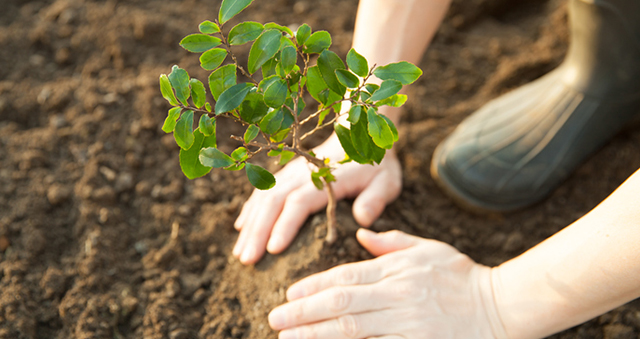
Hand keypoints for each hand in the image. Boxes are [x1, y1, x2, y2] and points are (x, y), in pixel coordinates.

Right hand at [232, 134, 401, 264]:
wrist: (360, 136)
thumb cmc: (375, 166)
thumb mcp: (386, 181)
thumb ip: (375, 199)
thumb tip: (362, 219)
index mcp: (325, 178)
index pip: (299, 202)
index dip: (285, 225)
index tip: (273, 250)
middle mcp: (302, 174)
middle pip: (273, 202)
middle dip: (258, 232)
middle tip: (247, 260)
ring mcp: (290, 173)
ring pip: (263, 198)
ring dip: (250, 225)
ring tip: (240, 253)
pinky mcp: (285, 175)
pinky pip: (262, 191)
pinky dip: (250, 210)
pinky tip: (241, 229)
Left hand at [268, 229, 507, 338]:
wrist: (501, 305)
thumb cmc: (461, 275)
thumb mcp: (428, 249)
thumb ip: (391, 243)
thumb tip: (361, 233)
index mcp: (397, 270)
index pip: (345, 277)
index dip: (313, 286)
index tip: (289, 295)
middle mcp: (398, 296)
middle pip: (341, 304)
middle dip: (303, 313)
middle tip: (275, 320)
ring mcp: (407, 324)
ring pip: (352, 330)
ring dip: (316, 335)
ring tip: (289, 338)